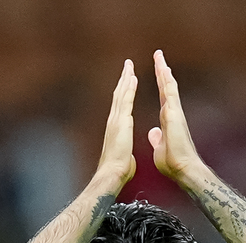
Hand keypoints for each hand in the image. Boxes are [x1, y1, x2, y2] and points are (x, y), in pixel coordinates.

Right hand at [97, 59, 137, 186]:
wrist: (112, 174)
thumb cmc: (118, 170)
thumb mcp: (123, 157)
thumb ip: (124, 151)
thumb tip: (126, 156)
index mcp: (115, 129)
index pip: (120, 106)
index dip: (123, 93)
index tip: (128, 82)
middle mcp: (113, 121)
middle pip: (118, 95)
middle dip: (123, 80)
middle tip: (127, 66)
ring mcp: (116, 120)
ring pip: (121, 94)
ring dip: (125, 79)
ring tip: (130, 66)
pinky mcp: (121, 122)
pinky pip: (126, 101)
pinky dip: (129, 88)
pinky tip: (132, 77)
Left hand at [148, 50, 201, 182]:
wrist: (183, 169)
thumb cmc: (173, 162)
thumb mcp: (160, 148)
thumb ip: (158, 138)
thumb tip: (153, 132)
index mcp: (168, 121)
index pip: (162, 98)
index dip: (159, 84)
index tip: (157, 72)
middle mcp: (172, 113)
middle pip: (166, 88)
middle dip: (162, 72)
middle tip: (158, 56)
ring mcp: (175, 112)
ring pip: (169, 87)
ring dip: (164, 71)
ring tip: (159, 57)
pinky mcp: (175, 114)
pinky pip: (170, 93)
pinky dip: (167, 80)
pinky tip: (164, 69)